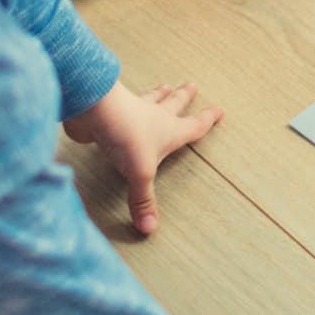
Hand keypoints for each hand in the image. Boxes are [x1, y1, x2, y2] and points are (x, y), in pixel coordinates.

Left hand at [63, 80, 223, 235]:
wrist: (96, 110)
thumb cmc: (126, 136)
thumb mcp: (140, 173)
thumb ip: (143, 200)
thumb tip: (149, 228)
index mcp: (169, 130)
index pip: (194, 126)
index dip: (207, 119)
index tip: (218, 110)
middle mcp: (154, 117)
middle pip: (174, 104)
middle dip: (183, 97)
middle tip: (191, 86)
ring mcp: (133, 110)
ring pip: (151, 99)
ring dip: (158, 94)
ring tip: (164, 86)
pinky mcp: (112, 112)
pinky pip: (123, 104)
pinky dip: (127, 101)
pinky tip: (123, 99)